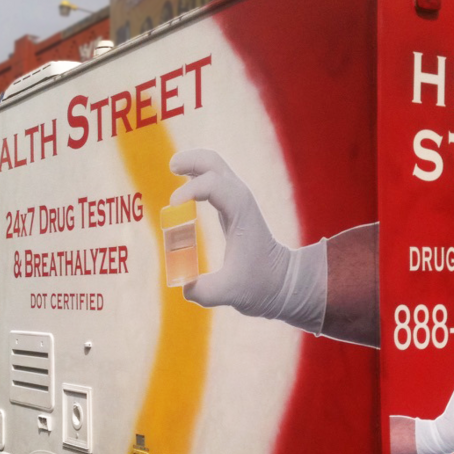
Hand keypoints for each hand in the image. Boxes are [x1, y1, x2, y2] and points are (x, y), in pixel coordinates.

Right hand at [168, 149, 325, 332]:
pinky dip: (197, 178)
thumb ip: (203, 291)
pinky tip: (183, 192)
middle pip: (214, 163)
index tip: (172, 211)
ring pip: (214, 167)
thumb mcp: (230, 293)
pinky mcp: (232, 208)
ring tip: (174, 168)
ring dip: (193, 165)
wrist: (282, 283)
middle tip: (171, 166)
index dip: (189, 192)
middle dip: (192, 160)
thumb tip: (182, 285)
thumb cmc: (259, 287)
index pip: (213, 185)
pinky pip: (213, 183)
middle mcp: (240, 200)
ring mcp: (237, 201)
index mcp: (241, 213)